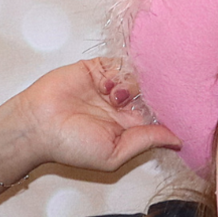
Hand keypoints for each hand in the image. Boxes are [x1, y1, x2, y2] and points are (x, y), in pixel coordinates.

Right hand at [0, 58, 182, 203]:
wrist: (37, 124)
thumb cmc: (72, 146)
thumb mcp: (115, 153)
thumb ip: (147, 141)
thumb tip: (179, 140)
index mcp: (131, 126)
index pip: (161, 113)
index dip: (168, 109)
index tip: (174, 107)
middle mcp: (124, 105)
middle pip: (153, 91)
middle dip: (153, 92)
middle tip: (140, 101)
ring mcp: (111, 85)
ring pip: (139, 75)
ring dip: (133, 83)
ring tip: (115, 96)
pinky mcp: (97, 69)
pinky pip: (120, 63)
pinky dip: (119, 71)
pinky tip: (107, 85)